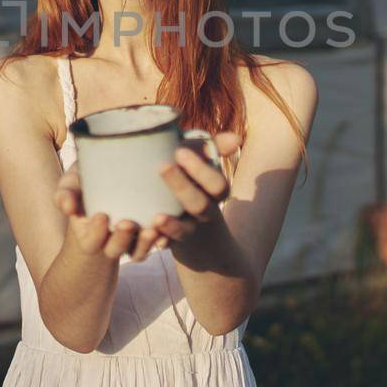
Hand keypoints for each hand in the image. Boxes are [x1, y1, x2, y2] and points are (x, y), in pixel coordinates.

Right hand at [54, 161, 170, 261]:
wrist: (107, 182)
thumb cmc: (85, 184)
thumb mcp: (71, 186)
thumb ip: (65, 193)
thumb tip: (67, 206)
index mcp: (87, 234)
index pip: (90, 240)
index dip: (96, 232)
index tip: (101, 216)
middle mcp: (108, 241)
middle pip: (115, 248)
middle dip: (121, 239)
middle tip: (127, 223)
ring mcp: (129, 240)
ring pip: (137, 250)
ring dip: (144, 243)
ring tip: (152, 229)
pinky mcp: (146, 236)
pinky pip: (155, 244)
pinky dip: (160, 240)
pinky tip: (166, 232)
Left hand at [149, 131, 238, 249]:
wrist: (204, 243)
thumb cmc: (197, 188)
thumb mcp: (204, 170)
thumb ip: (213, 150)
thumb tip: (236, 139)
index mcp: (214, 194)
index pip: (217, 184)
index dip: (201, 169)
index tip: (179, 151)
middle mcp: (205, 213)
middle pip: (199, 204)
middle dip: (182, 186)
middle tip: (162, 166)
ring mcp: (189, 231)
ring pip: (184, 231)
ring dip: (172, 225)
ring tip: (158, 217)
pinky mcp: (172, 244)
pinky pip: (166, 247)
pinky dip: (159, 242)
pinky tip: (150, 236)